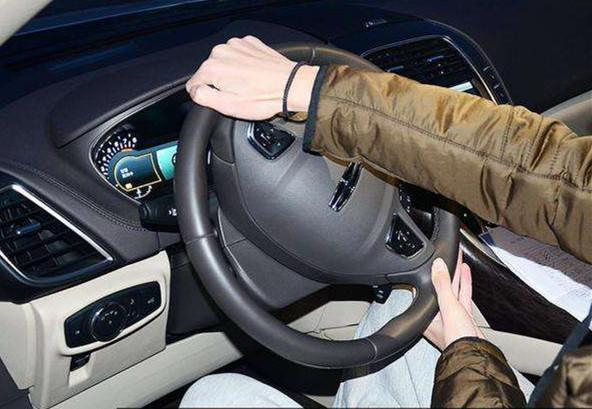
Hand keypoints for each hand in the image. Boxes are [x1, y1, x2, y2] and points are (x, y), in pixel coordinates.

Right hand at [186, 36, 318, 119]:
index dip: (205, 95)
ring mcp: (237, 45)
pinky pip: (239, 55)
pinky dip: (244, 65)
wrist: (290, 85)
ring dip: (232, 73)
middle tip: (238, 95)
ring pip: (224, 62)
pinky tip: (255, 76)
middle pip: (210, 72)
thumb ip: (203, 97)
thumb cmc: (263, 98)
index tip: (219, 100)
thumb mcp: (228, 107)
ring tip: (249, 86)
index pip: (194, 84)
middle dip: (220, 84)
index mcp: (212, 68)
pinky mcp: (250, 43)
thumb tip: (194, 91)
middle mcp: (222, 52)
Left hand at [423, 252, 484, 349]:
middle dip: (445, 271)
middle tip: (448, 256)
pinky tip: (466, 273)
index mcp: (426, 315)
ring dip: (456, 275)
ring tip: (458, 260)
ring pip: (453, 290)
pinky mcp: (463, 317)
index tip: (432, 261)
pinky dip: (464, 284)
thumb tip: (436, 266)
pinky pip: (462, 296)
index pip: (423, 290)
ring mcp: (451, 316)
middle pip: (440, 287)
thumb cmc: (457, 339)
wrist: (476, 353)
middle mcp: (437, 316)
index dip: (428, 274)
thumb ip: (442, 284)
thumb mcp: (447, 306)